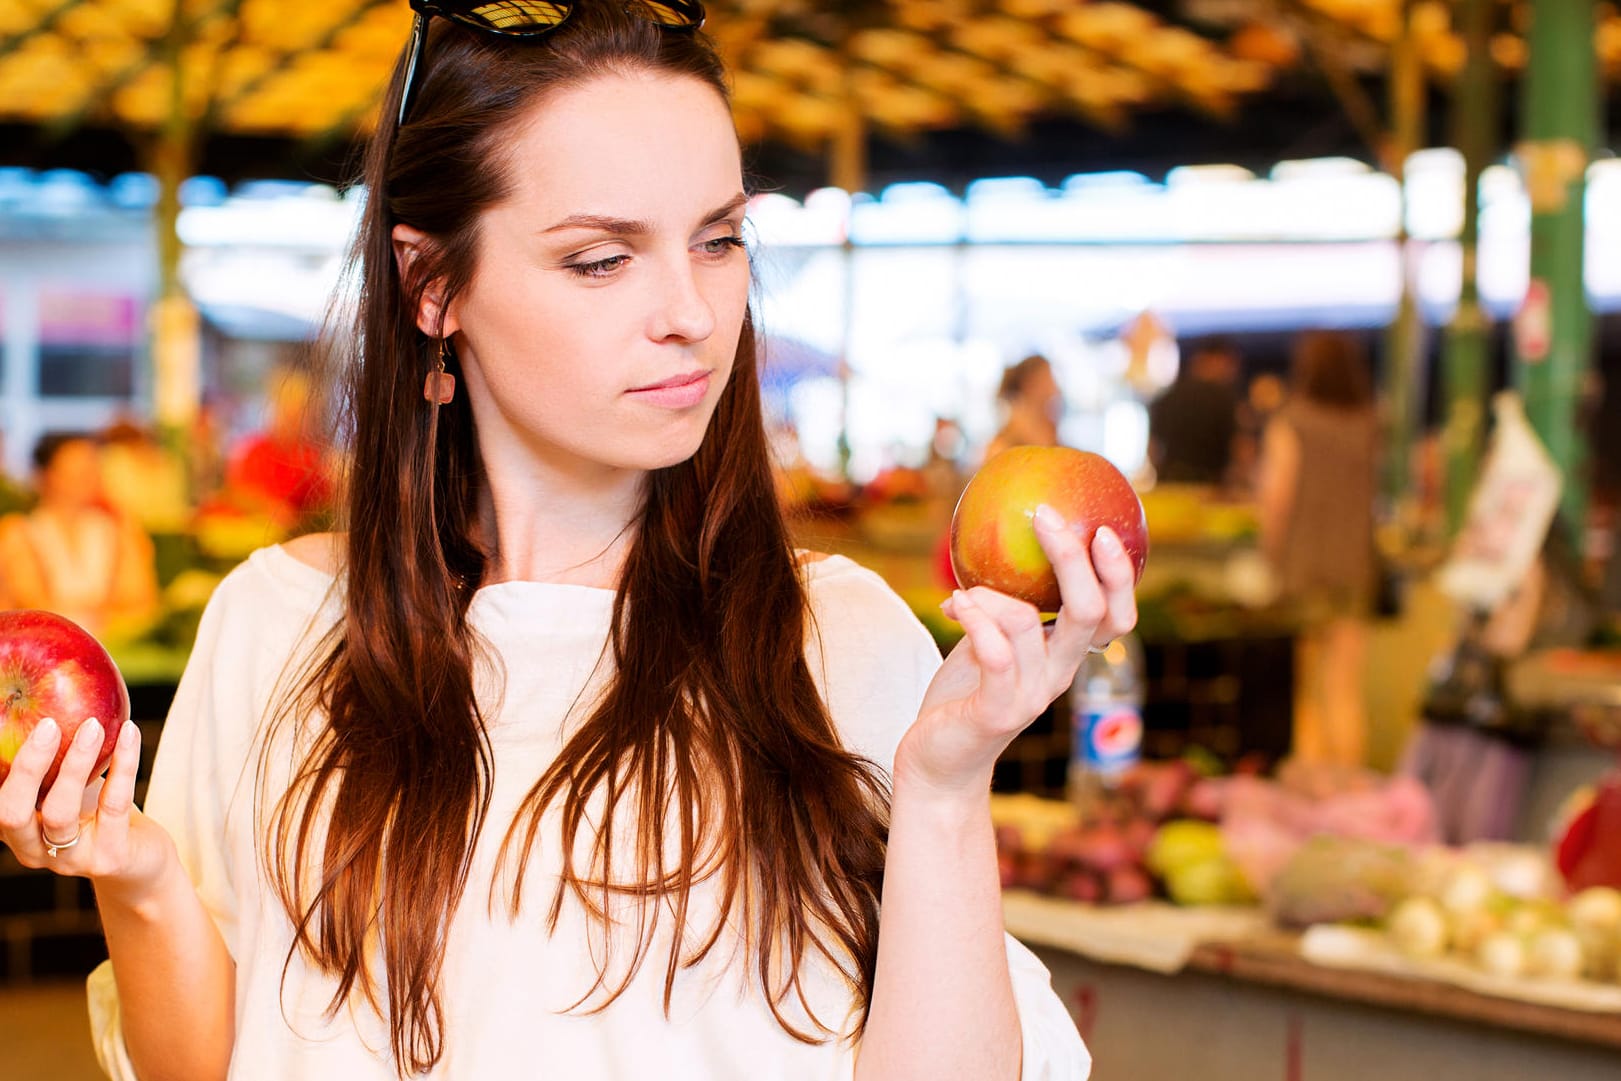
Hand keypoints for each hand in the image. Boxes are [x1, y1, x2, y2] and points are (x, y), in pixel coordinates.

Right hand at [0, 717, 166, 891]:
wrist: (140, 860)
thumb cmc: (95, 812)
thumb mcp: (67, 786)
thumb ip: (53, 756)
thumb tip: (50, 689)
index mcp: (14, 829)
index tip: (6, 720)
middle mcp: (32, 849)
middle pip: (13, 813)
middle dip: (27, 766)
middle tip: (47, 725)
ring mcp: (69, 859)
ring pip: (60, 811)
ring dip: (76, 764)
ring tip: (93, 726)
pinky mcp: (108, 857)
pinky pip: (114, 805)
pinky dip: (123, 764)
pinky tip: (130, 732)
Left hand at [896, 505, 1137, 799]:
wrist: (940, 761)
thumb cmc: (966, 693)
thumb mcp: (989, 639)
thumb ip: (1001, 604)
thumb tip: (991, 540)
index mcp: (1065, 656)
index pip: (1115, 616)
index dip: (1119, 575)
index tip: (1102, 528)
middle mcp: (1058, 675)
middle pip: (1091, 613)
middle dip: (1074, 559)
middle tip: (1048, 516)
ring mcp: (1032, 695)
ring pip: (1027, 622)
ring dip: (990, 594)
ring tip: (962, 592)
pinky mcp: (998, 711)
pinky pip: (996, 654)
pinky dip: (976, 620)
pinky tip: (954, 604)